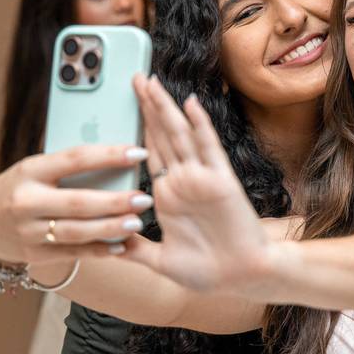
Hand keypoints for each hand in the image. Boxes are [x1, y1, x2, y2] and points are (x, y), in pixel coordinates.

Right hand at [0, 144, 152, 264]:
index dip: (110, 156)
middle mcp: (26, 201)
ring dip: (110, 229)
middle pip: (78, 202)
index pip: (75, 159)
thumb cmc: (25, 185)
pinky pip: (72, 253)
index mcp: (31, 170)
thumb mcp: (38, 167)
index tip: (139, 153)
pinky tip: (122, 246)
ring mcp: (28, 230)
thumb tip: (119, 156)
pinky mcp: (34, 253)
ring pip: (76, 231)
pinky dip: (99, 251)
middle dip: (115, 202)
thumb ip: (70, 165)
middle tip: (144, 199)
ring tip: (137, 223)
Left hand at [126, 75, 272, 293]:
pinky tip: (191, 103)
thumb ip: (136, 250)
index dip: (138, 127)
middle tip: (134, 77)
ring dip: (166, 107)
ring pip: (180, 134)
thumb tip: (109, 244)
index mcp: (168, 195)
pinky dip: (200, 125)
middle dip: (148, 106)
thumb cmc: (208, 270)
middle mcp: (183, 180)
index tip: (126, 105)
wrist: (244, 276)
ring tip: (151, 81)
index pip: (149, 152)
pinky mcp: (221, 180)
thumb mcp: (162, 261)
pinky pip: (208, 147)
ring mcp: (202, 177)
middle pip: (161, 135)